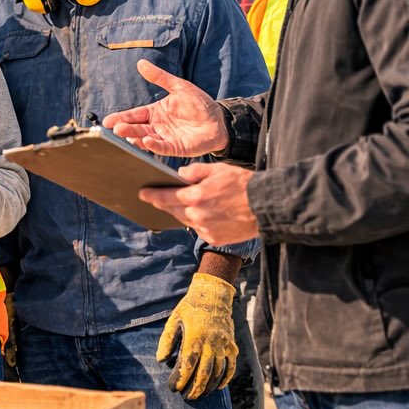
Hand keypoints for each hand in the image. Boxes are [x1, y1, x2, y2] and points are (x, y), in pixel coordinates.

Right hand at [103, 60, 228, 156]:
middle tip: (115, 129)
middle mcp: (157, 127)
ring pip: (146, 139)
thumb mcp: (179, 87)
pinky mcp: (177, 148)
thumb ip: (160, 78)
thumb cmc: (199, 103)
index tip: (108, 121)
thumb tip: (141, 63)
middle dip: (125, 129)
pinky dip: (154, 145)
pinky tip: (146, 141)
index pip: (134, 115)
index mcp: (155, 112)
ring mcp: (166, 138)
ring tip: (126, 135)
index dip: (121, 118)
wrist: (219, 119)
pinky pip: (163, 148)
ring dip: (135, 138)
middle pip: (137, 128)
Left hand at [139, 162, 259, 246]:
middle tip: (154, 198)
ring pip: (184, 220)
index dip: (152, 195)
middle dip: (162, 204)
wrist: (266, 207)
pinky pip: (198, 229)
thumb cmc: (243, 184)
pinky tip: (198, 214)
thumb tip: (180, 175)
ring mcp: (205, 229)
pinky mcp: (214, 239)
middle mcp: (197, 216)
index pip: (165, 197)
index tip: (142, 193)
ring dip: (179, 212)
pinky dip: (196, 221)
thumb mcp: (217, 170)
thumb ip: (194, 171)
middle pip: (172, 210)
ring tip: (175, 205)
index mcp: (195, 197)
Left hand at [157, 272, 238, 399]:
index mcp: (195, 337)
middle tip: (187, 397)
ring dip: (209, 386)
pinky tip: (217, 387)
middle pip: (204, 373)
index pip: (188, 364)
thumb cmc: (190, 308)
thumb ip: (167, 340)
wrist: (213, 295)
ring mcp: (223, 346)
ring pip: (218, 372)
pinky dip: (225, 379)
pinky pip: (230, 367)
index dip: (181, 378)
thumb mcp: (174, 320)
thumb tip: (161, 360)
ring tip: (200, 394)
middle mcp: (211, 344)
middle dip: (195, 388)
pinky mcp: (232, 346)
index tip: (174, 388)